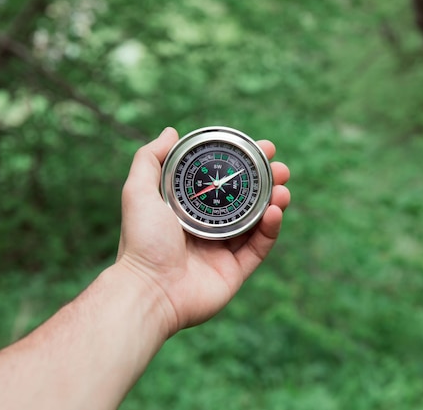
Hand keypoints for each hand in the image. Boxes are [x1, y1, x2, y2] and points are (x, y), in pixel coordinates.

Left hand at [116, 127, 290, 334]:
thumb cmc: (142, 241)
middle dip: (265, 182)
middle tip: (280, 167)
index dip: (242, 163)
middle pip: (245, 200)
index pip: (221, 180)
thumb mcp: (139, 192)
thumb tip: (170, 132)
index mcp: (188, 209)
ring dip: (274, 202)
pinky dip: (270, 229)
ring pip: (257, 222)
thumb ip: (149, 159)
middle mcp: (207, 228)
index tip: (260, 146)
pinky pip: (259, 248)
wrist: (149, 290)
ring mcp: (223, 251)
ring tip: (283, 187)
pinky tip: (275, 212)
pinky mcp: (235, 272)